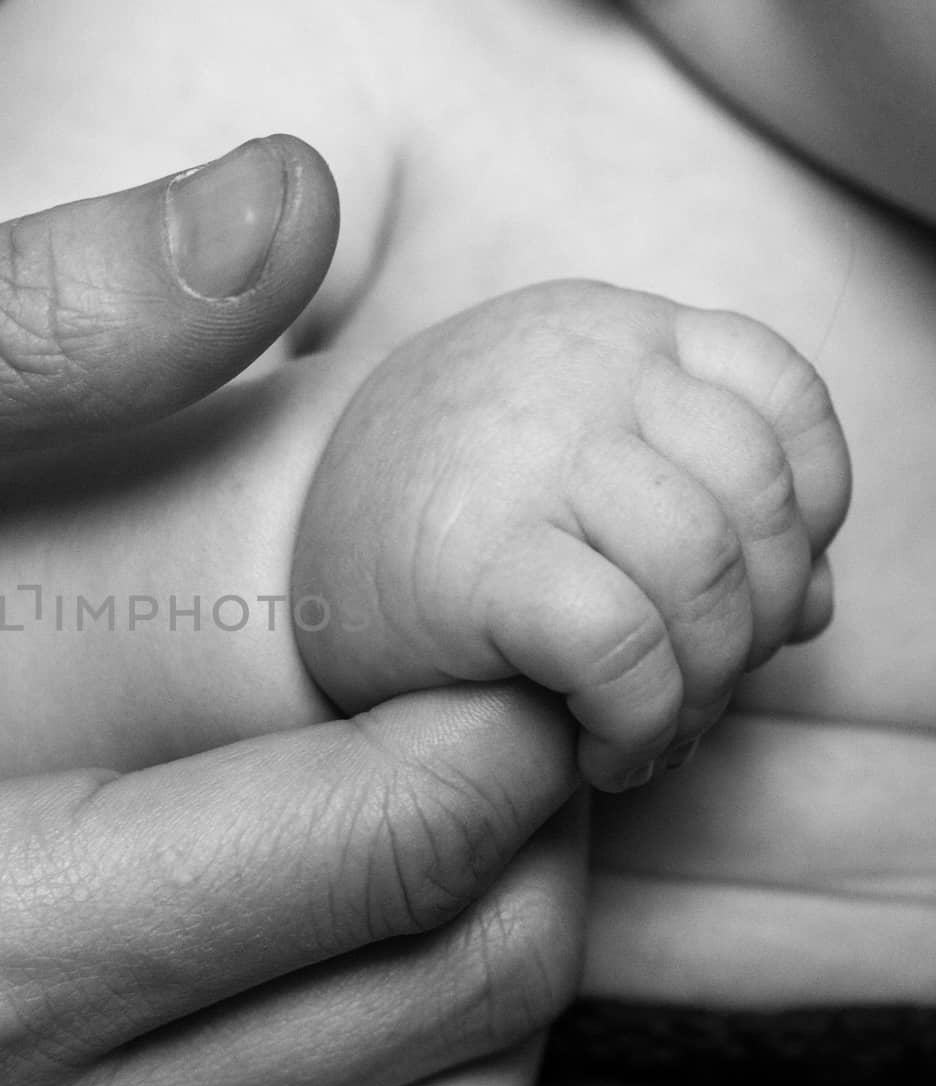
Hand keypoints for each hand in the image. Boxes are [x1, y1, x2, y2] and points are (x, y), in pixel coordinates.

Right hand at [294, 280, 849, 790]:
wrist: (265, 567)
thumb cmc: (429, 535)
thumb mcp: (567, 485)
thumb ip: (700, 513)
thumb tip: (820, 608)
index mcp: (603, 331)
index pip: (782, 395)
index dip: (807, 514)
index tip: (755, 601)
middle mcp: (575, 367)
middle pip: (763, 502)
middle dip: (755, 630)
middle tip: (693, 698)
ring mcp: (526, 451)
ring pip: (712, 581)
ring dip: (703, 693)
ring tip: (645, 737)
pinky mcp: (477, 553)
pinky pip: (629, 645)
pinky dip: (643, 721)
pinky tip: (599, 753)